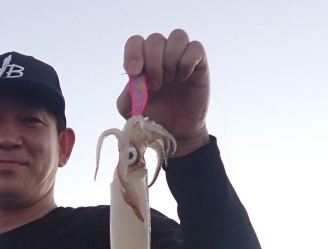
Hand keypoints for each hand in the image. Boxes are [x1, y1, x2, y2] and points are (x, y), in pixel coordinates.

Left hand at [116, 30, 210, 155]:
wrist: (175, 132)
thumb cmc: (152, 117)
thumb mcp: (130, 109)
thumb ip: (127, 92)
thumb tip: (134, 77)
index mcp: (142, 62)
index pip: (136, 42)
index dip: (133, 53)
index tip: (134, 72)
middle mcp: (161, 55)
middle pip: (155, 39)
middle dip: (153, 62)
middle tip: (155, 86)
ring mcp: (181, 57)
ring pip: (177, 36)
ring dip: (170, 59)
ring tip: (170, 80)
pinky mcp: (199, 64)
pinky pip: (196, 47)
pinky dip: (187, 61)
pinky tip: (184, 78)